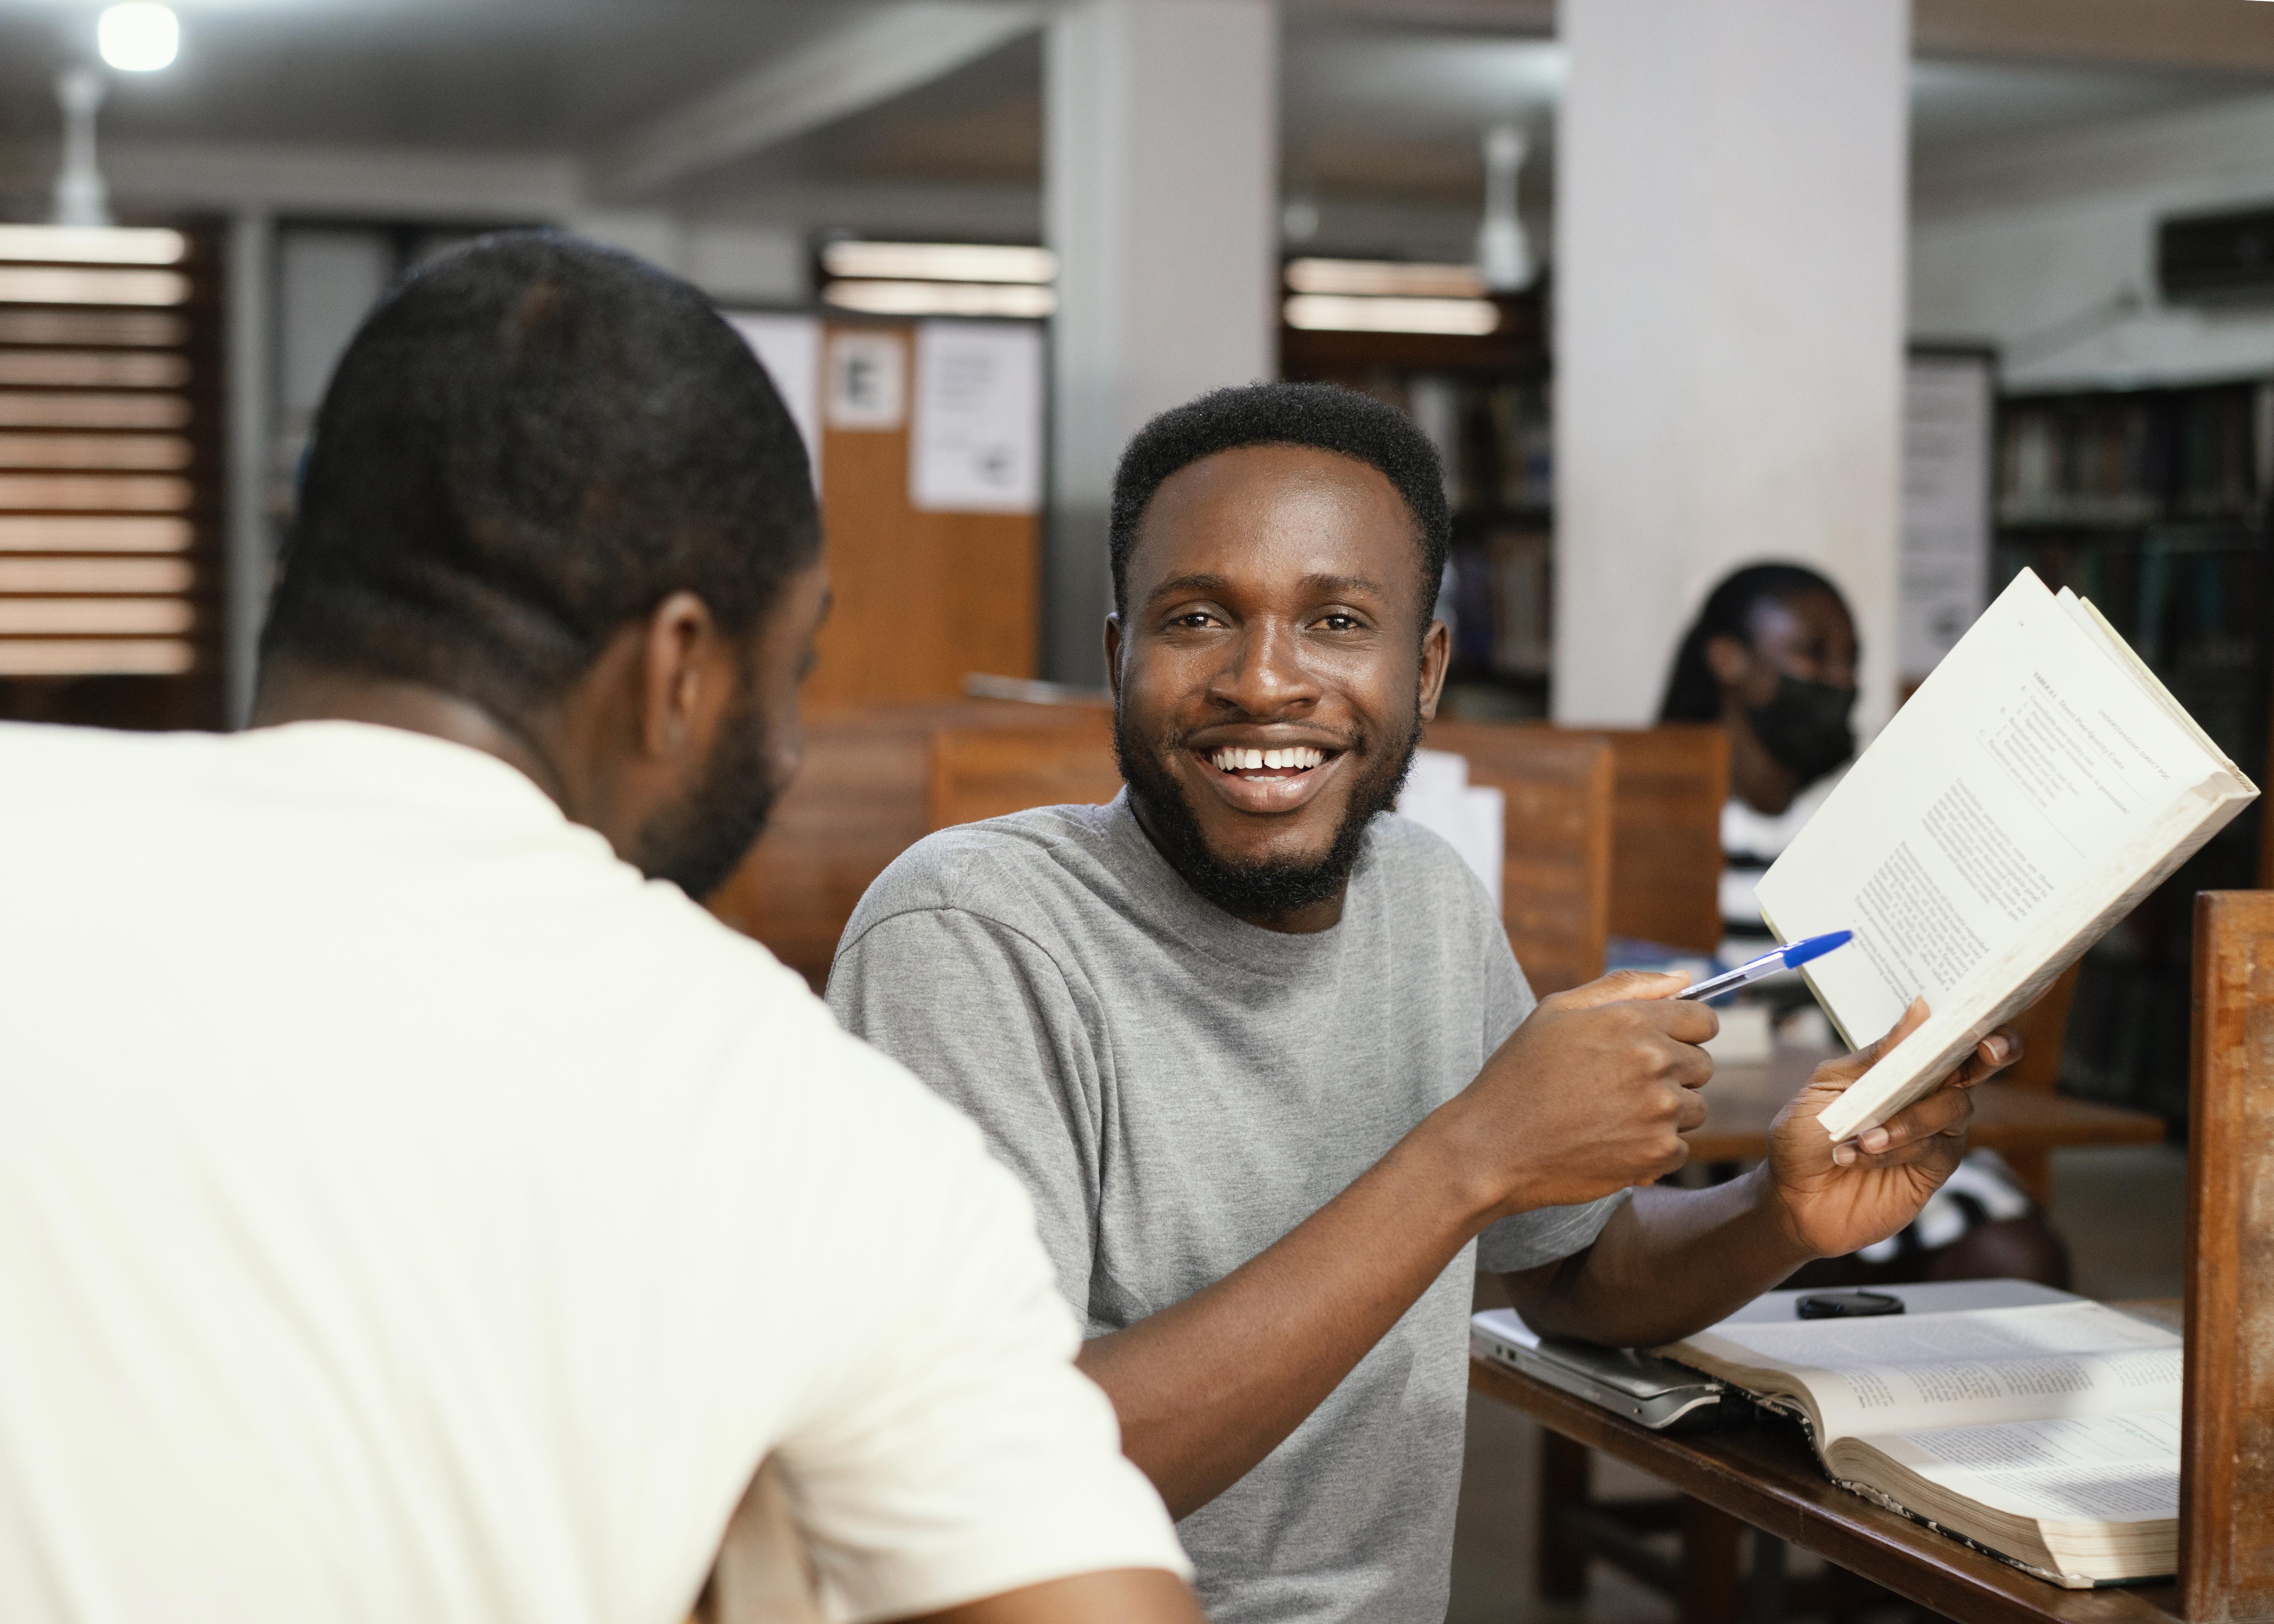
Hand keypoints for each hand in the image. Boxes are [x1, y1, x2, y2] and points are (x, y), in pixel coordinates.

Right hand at [1433, 970, 1717, 1220]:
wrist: (1492, 1146)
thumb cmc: (1520, 1075)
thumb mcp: (1558, 1011)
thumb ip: (1625, 986)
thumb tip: (1685, 978)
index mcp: (1632, 1021)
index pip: (1704, 1019)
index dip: (1684, 1031)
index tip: (1662, 1045)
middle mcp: (1654, 1062)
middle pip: (1702, 1065)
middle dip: (1672, 1073)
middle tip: (1621, 1086)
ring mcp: (1659, 1110)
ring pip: (1694, 1109)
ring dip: (1664, 1113)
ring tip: (1613, 1116)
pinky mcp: (1657, 1153)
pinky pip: (1679, 1149)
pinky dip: (1652, 1150)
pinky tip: (1611, 1143)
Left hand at [1765, 999, 2020, 1260]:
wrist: (1791, 1197)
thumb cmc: (1805, 1135)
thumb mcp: (1828, 1086)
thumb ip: (1877, 1055)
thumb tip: (1921, 1010)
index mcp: (1904, 1066)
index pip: (1949, 1037)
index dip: (1978, 1021)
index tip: (1984, 1011)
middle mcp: (1928, 1095)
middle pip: (1977, 1067)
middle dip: (1990, 1053)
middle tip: (1987, 1048)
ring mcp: (1935, 1132)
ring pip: (1952, 1108)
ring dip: (1907, 1119)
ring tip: (1863, 1135)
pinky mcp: (1932, 1169)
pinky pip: (1930, 1149)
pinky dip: (1892, 1149)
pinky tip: (1855, 1154)